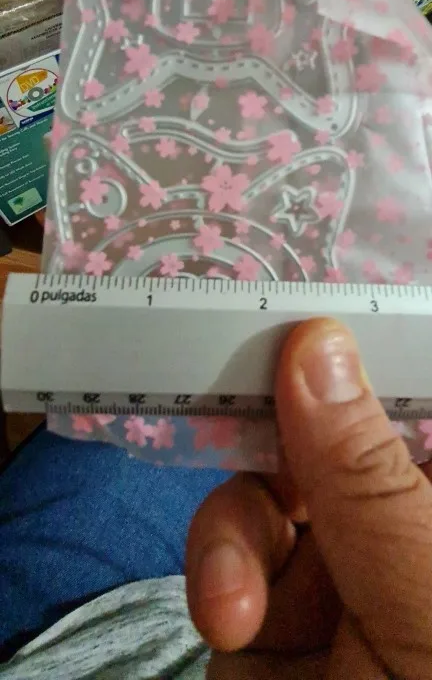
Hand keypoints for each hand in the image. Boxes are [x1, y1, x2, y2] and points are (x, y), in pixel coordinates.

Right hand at [186, 319, 431, 678]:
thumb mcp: (421, 599)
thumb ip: (366, 478)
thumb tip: (316, 341)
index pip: (410, 399)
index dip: (362, 356)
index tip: (297, 316)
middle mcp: (392, 533)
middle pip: (322, 439)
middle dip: (271, 446)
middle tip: (224, 408)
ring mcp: (331, 579)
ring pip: (259, 496)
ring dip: (231, 540)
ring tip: (233, 610)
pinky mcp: (266, 619)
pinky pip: (224, 560)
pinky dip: (215, 581)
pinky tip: (230, 622)